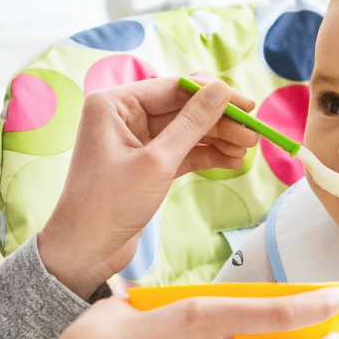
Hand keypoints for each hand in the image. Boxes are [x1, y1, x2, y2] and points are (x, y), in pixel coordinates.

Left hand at [37, 77, 257, 296]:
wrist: (85, 251)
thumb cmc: (109, 204)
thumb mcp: (157, 162)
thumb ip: (192, 124)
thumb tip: (221, 90)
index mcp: (114, 104)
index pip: (174, 88)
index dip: (214, 95)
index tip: (248, 106)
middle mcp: (122, 116)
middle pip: (183, 109)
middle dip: (219, 122)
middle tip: (253, 135)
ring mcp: (134, 140)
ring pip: (186, 131)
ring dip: (217, 140)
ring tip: (246, 151)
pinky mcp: (145, 164)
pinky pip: (182, 151)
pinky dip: (205, 156)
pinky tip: (230, 161)